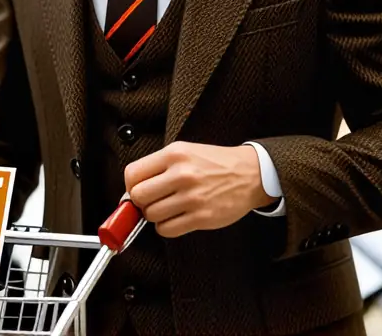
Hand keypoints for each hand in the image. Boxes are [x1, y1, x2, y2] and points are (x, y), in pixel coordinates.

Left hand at [125, 142, 275, 238]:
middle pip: (139, 196)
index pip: (133, 173)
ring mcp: (192, 197)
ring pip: (151, 215)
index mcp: (175, 154)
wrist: (250, 174)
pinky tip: (176, 218)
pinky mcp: (201, 217)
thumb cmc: (216, 163)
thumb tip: (132, 188)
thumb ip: (159, 166)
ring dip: (155, 216)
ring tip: (168, 208)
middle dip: (141, 202)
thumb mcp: (186, 151)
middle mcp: (182, 174)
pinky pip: (167, 229)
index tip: (136, 190)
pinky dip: (167, 227)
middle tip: (151, 201)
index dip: (131, 186)